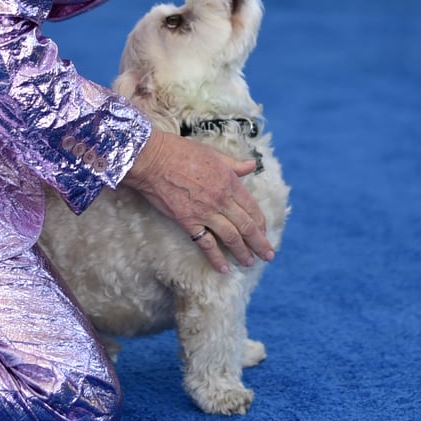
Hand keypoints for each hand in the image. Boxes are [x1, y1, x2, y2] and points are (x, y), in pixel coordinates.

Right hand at [122, 130, 274, 273]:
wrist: (152, 159)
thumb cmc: (180, 151)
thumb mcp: (213, 153)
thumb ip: (234, 165)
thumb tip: (251, 166)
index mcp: (229, 182)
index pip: (252, 208)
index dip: (260, 223)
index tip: (264, 232)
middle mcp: (221, 199)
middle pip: (246, 226)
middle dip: (259, 243)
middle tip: (268, 255)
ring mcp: (205, 212)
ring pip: (231, 237)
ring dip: (243, 253)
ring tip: (249, 263)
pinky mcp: (187, 221)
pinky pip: (206, 244)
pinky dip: (216, 258)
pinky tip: (223, 269)